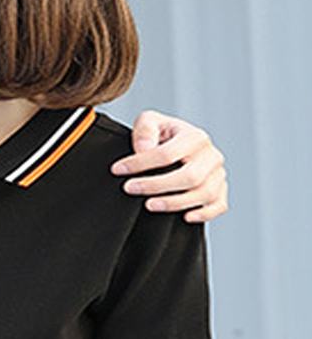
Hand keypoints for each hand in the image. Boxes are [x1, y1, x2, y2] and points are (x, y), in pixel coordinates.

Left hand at [111, 112, 227, 222]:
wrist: (179, 144)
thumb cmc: (163, 135)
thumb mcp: (150, 121)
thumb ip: (144, 129)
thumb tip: (144, 149)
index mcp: (195, 137)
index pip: (167, 153)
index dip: (140, 163)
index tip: (118, 170)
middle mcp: (211, 156)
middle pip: (189, 177)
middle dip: (156, 186)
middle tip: (129, 188)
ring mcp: (218, 174)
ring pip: (203, 194)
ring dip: (174, 203)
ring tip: (149, 205)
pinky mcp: (220, 190)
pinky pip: (219, 205)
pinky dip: (204, 213)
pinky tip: (185, 217)